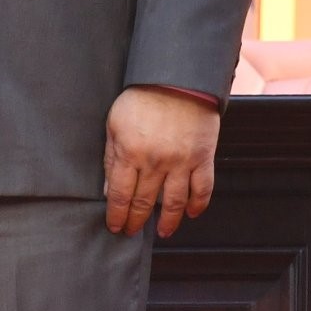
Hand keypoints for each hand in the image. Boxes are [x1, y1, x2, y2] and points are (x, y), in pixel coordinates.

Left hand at [103, 85, 220, 237]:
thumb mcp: (114, 123)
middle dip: (136, 221)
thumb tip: (107, 189)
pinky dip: (198, 205)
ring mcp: (181, 161)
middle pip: (144, 202)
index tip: (115, 226)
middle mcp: (155, 162)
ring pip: (174, 203)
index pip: (120, 195)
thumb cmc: (141, 97)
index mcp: (129, 152)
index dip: (117, 215)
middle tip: (132, 231)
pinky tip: (191, 214)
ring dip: (168, 222)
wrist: (177, 77)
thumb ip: (111, 156)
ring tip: (162, 232)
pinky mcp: (203, 157)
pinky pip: (203, 189)